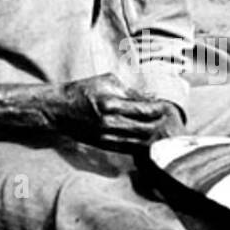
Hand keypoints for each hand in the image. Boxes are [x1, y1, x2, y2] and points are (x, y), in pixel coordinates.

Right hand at [56, 74, 183, 152]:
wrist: (59, 110)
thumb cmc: (83, 90)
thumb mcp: (106, 82)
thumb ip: (130, 90)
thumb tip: (151, 97)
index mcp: (110, 104)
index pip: (144, 109)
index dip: (159, 109)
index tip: (168, 107)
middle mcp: (109, 123)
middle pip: (145, 128)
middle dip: (160, 124)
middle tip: (170, 120)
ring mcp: (106, 137)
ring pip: (139, 142)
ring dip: (153, 137)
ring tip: (163, 131)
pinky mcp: (103, 145)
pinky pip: (128, 148)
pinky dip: (141, 145)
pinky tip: (149, 140)